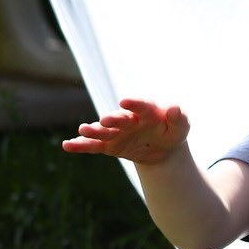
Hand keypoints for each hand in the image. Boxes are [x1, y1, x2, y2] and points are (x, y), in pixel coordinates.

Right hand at [62, 98, 189, 164]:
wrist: (162, 147)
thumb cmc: (172, 132)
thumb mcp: (181, 128)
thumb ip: (179, 119)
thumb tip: (175, 108)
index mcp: (147, 111)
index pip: (141, 106)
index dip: (134, 104)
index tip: (125, 101)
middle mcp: (128, 119)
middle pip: (119, 118)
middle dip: (112, 119)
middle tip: (106, 120)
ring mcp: (117, 132)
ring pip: (103, 131)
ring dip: (93, 130)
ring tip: (83, 129)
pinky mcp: (109, 145)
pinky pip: (93, 146)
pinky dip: (81, 145)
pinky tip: (67, 145)